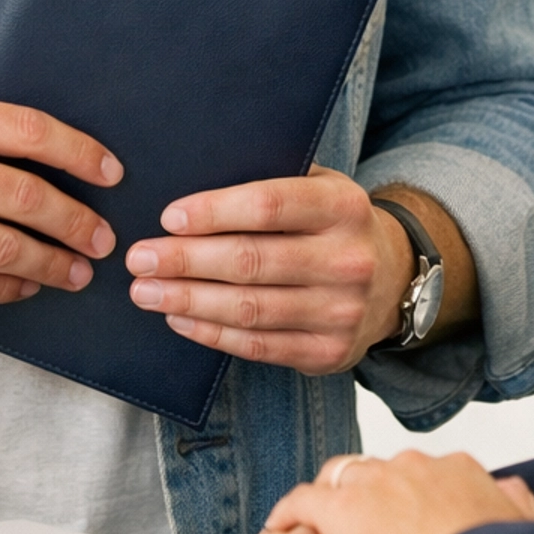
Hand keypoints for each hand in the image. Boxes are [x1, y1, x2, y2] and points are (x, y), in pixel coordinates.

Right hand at [0, 93, 122, 305]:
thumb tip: (41, 145)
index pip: (28, 130)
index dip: (79, 152)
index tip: (110, 172)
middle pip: (28, 195)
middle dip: (77, 220)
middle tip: (103, 237)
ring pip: (8, 247)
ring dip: (53, 263)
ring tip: (77, 269)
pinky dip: (10, 288)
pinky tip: (28, 286)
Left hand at [124, 165, 412, 372]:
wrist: (394, 280)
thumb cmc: (332, 224)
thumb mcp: (320, 187)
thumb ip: (272, 180)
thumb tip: (192, 179)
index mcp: (343, 206)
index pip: (269, 205)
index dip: (214, 211)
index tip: (168, 218)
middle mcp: (348, 260)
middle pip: (251, 261)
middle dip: (185, 261)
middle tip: (139, 259)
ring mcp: (342, 311)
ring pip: (250, 308)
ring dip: (188, 301)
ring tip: (147, 292)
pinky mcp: (329, 353)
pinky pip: (258, 346)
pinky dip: (212, 333)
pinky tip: (180, 319)